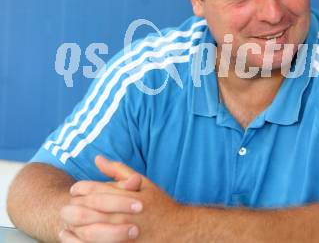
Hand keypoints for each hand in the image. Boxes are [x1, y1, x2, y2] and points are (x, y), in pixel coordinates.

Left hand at [59, 156, 185, 242]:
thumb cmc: (159, 205)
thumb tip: (98, 158)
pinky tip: (73, 239)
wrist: (178, 231)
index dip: (80, 189)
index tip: (75, 190)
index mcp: (125, 197)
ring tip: (65, 224)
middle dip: (71, 209)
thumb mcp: (144, 183)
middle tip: (65, 208)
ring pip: (86, 233)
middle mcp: (121, 215)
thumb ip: (119, 171)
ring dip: (72, 229)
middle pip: (86, 212)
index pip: (94, 191)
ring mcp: (120, 235)